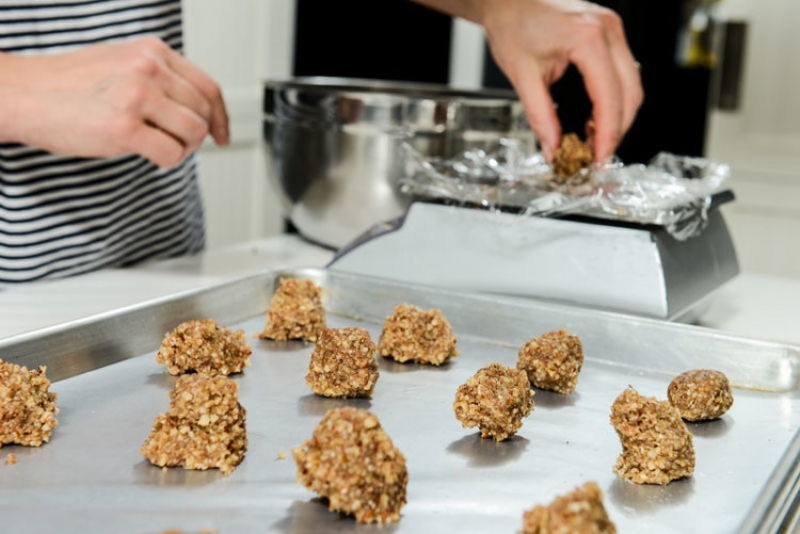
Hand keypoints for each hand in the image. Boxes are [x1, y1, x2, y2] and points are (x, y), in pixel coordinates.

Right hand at [0, 37, 228, 167]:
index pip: (208, 87)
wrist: (22, 94)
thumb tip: (194, 107)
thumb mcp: (122, 64)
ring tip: (156, 147)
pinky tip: (147, 155)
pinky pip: (172, 154)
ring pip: (193, 134)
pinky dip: (166, 161)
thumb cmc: (68, 86)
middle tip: (174, 144)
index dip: (221, 116)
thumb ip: (159, 78)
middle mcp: (149, 68)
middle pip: (203, 113)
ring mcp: (137, 96)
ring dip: (181, 149)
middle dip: (195, 136)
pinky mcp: (124, 127)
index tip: (222, 134)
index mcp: (152, 52)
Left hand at [479, 0, 642, 161]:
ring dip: (618, 116)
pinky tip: (596, 118)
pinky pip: (623, 73)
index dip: (608, 134)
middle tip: (597, 156)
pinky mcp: (609, 34)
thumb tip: (553, 148)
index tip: (600, 160)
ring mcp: (613, 30)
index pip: (609, 97)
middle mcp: (608, 30)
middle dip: (617, 130)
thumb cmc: (512, 24)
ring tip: (594, 142)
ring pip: (632, 84)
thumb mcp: (522, 75)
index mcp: (588, 37)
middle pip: (630, 93)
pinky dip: (614, 99)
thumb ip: (540, 116)